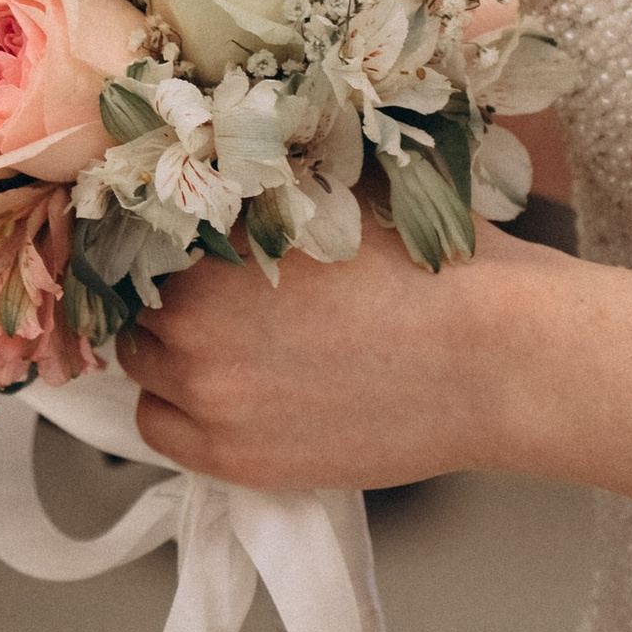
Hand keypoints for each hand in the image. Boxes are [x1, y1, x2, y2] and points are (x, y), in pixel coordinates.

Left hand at [118, 217, 524, 491]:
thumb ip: (265, 191)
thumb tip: (227, 174)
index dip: (167, 241)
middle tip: (218, 300)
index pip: (141, 235)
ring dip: (172, 354)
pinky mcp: (236, 457)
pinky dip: (181, 412)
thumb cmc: (432, 265)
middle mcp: (192, 317)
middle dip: (171, 296)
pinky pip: (161, 430)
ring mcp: (210, 394)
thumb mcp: (339, 193)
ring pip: (142, 367)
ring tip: (231, 349)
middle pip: (138, 301)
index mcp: (212, 240)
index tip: (190, 249)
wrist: (493, 357)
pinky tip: (228, 397)